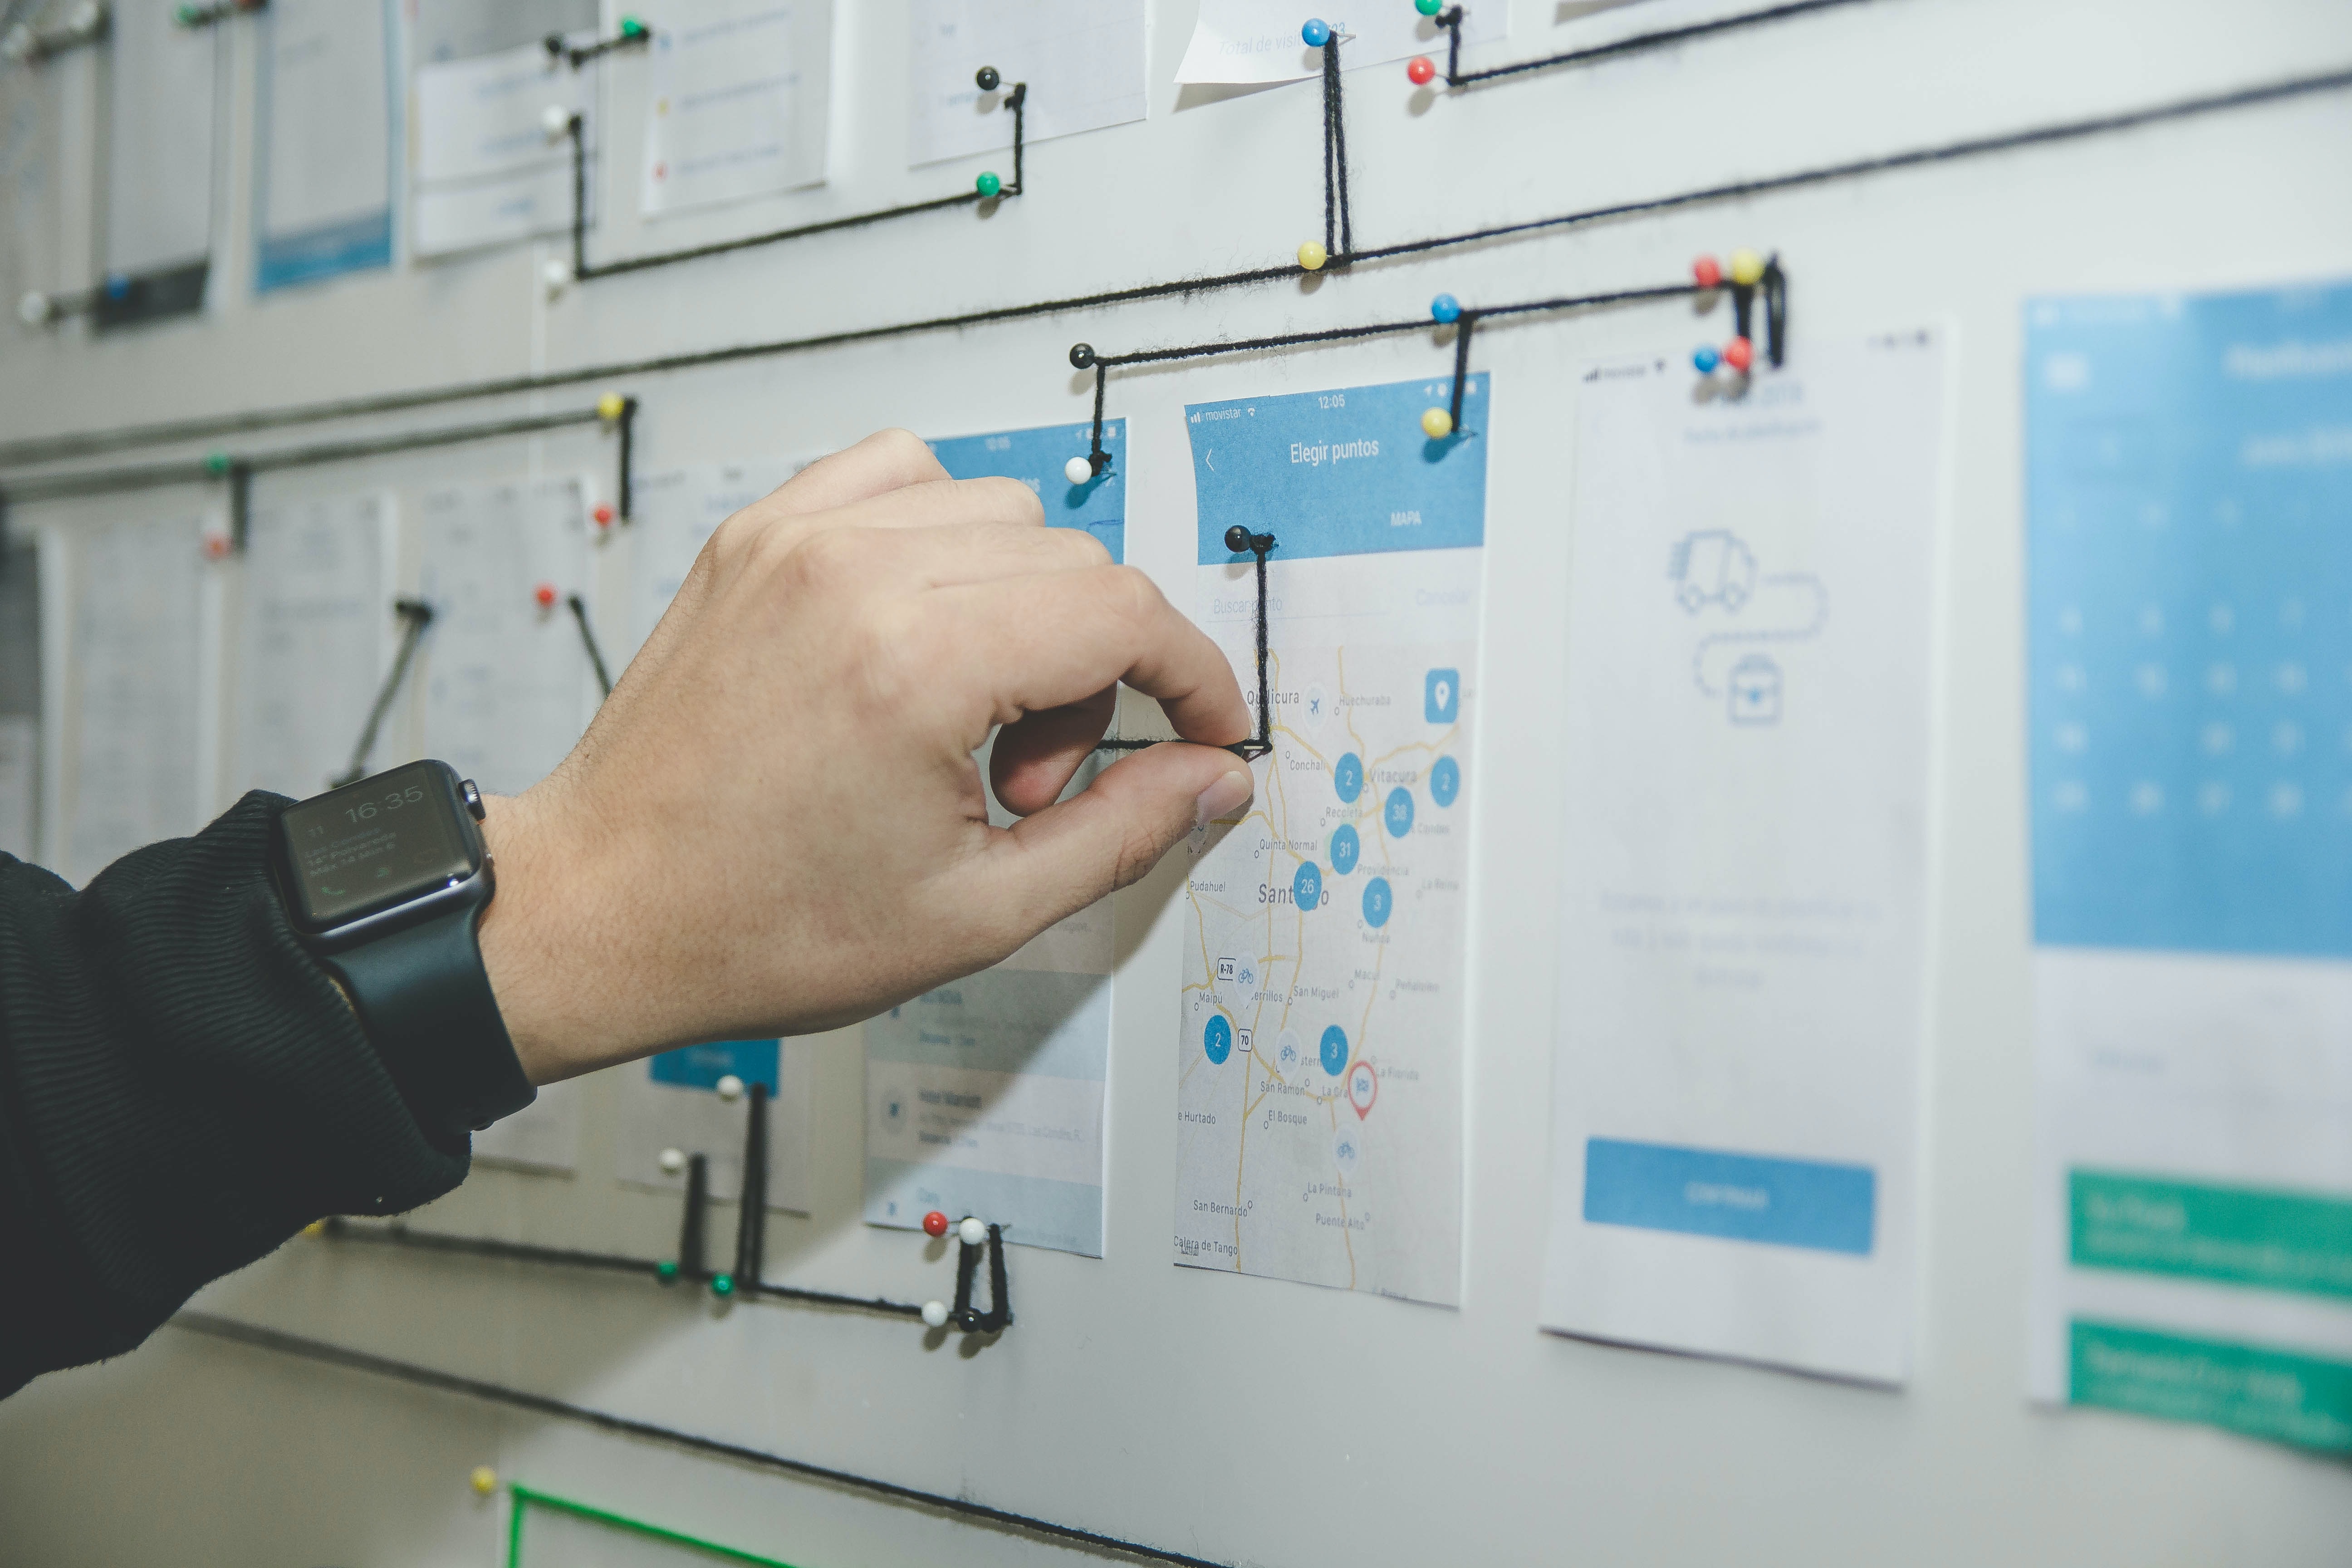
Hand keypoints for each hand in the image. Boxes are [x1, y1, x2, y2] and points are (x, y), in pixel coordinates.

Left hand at [475, 430, 1255, 1083]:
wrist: (600, 910)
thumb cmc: (756, 924)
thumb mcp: (976, 914)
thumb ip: (1120, 833)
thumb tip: (1210, 775)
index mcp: (913, 665)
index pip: (1124, 613)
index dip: (1193, 676)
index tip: (1205, 729)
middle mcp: (853, 573)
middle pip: (1073, 563)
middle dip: (1096, 674)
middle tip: (1028, 784)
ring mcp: (795, 540)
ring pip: (1001, 511)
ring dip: (1024, 605)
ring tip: (967, 719)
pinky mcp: (756, 535)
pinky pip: (901, 474)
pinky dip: (943, 536)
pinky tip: (922, 632)